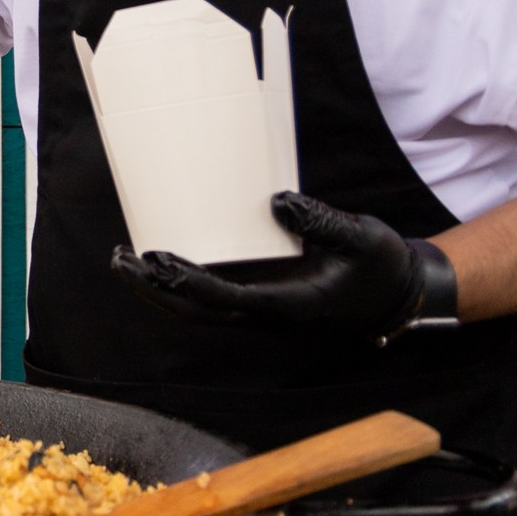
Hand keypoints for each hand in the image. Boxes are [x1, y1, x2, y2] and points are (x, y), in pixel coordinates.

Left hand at [109, 190, 457, 341]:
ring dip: (158, 288)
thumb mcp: (363, 237)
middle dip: (154, 289)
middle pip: (196, 312)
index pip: (228, 298)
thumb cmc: (380, 266)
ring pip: (197, 309)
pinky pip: (209, 296)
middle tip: (120, 259)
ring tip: (123, 258)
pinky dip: (179, 281)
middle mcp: (267, 314)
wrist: (396, 294)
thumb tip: (277, 201)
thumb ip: (322, 221)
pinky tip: (157, 259)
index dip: (190, 282)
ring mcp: (259, 309)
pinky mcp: (258, 298)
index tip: (159, 259)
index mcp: (290, 305)